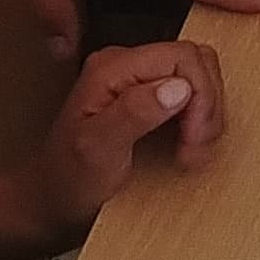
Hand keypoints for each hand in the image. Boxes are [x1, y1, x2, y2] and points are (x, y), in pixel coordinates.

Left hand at [23, 41, 227, 241]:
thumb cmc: (68, 179)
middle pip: (196, 63)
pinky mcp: (148, 100)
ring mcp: (138, 81)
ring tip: (190, 152)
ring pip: (198, 78)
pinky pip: (191, 96)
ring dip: (206, 118)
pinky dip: (199, 123)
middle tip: (194, 148)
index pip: (183, 57)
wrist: (52, 201)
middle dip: (206, 107)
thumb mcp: (98, 150)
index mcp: (112, 68)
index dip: (201, 97)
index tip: (194, 138)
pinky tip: (187, 148)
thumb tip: (178, 87)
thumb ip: (135, 113)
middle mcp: (126, 65)